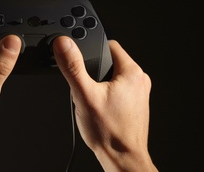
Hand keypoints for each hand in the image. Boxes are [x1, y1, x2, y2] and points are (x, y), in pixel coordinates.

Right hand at [53, 36, 157, 171]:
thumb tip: (64, 44)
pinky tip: (101, 109)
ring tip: (94, 100)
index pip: (110, 45)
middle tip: (87, 87)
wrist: (122, 159)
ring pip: (113, 76)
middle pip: (111, 61)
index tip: (83, 61)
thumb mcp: (84, 95)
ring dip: (101, 84)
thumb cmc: (109, 132)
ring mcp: (139, 93)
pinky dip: (108, 94)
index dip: (93, 50)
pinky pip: (118, 90)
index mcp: (132, 72)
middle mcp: (140, 80)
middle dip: (95, 70)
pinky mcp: (136, 104)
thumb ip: (73, 67)